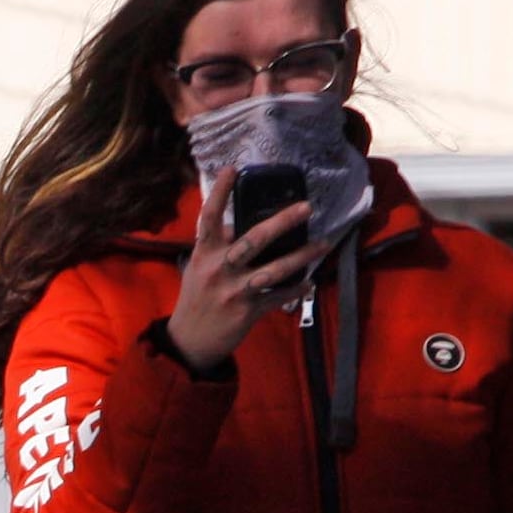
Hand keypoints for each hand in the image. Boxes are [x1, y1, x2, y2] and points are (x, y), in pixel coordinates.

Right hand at [163, 197, 319, 374]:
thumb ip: (216, 247)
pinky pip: (277, 298)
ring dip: (302, 257)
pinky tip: (310, 283)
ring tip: (323, 245)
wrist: (188, 342)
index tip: (232, 169)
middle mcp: (220, 269)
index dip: (219, 193)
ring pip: (273, 269)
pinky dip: (295, 290)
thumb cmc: (196, 300)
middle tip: (306, 207)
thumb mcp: (198, 269)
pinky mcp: (246, 312)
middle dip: (282, 222)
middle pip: (254, 239)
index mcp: (205, 254)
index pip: (210, 218)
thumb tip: (234, 224)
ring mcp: (234, 291)